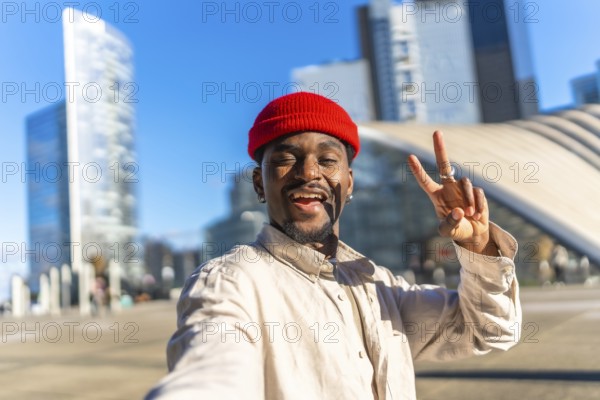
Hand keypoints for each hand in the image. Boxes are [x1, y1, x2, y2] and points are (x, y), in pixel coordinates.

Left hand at [407, 131, 498, 255]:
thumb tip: (459, 211)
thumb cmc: (456, 230)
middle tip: (436, 132)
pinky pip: (478, 192)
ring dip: (468, 200)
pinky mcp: (476, 191)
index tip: (410, 156)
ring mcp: (462, 188)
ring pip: (466, 183)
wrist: (473, 233)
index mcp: (436, 195)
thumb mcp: (448, 231)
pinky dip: (478, 205)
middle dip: (440, 148)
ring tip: (470, 215)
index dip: (418, 170)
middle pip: (444, 164)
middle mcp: (448, 188)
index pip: (425, 181)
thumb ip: (450, 223)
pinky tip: (477, 215)